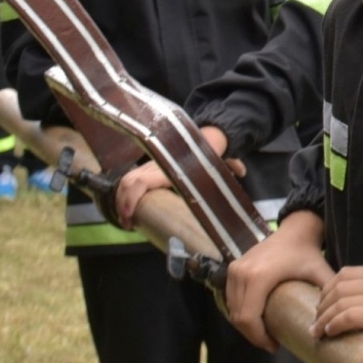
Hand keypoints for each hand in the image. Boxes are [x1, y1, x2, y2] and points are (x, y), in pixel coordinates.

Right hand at [115, 126, 241, 228]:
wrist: (206, 137)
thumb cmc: (210, 152)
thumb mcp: (220, 159)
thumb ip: (231, 164)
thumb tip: (241, 171)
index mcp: (168, 165)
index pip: (140, 180)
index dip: (131, 197)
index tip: (129, 216)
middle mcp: (155, 165)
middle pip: (129, 182)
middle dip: (122, 204)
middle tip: (127, 224)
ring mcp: (150, 167)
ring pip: (127, 181)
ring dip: (121, 201)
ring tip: (126, 221)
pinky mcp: (149, 170)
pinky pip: (130, 181)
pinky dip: (124, 195)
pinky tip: (127, 211)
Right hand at [225, 212, 332, 350]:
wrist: (295, 230)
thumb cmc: (308, 253)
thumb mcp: (320, 274)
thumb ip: (326, 297)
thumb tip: (326, 326)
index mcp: (258, 277)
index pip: (248, 318)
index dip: (258, 337)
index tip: (274, 346)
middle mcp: (241, 273)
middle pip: (238, 317)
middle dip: (253, 335)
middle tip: (270, 343)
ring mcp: (234, 270)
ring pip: (232, 309)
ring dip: (245, 325)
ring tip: (264, 333)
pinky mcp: (232, 268)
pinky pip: (230, 298)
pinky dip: (240, 312)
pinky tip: (256, 319)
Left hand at [312, 265, 362, 355]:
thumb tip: (329, 301)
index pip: (346, 274)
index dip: (326, 290)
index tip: (319, 308)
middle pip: (341, 287)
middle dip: (322, 306)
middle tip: (315, 324)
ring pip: (342, 302)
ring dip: (324, 318)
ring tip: (318, 332)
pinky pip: (349, 316)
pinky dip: (334, 325)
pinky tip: (330, 333)